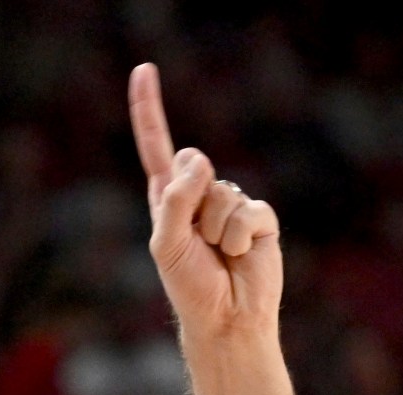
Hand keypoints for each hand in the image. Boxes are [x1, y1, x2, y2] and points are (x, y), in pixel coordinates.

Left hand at [130, 63, 281, 341]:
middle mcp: (199, 194)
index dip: (149, 108)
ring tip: (218, 254)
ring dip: (216, 230)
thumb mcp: (166, 243)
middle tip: (196, 242)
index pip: (156, 145)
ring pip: (221, 191)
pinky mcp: (259, 217)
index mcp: (167, 197)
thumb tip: (200, 159)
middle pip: (193, 164)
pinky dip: (239, 238)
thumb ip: (174, 199)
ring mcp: (230, 203)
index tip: (144, 69)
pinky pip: (247, 211)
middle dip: (191, 201)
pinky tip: (240, 256)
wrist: (226, 317)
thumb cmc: (190, 285)